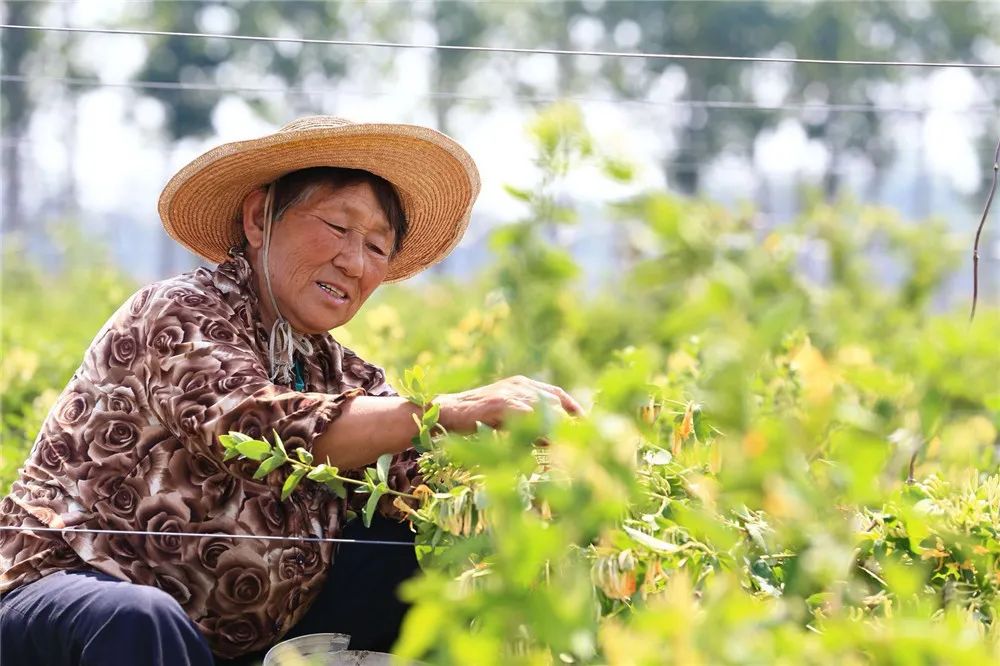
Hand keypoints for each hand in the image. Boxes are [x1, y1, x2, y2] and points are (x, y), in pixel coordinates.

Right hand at [435, 375, 583, 432]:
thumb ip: (529, 422)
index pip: (557, 394)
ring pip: (544, 410)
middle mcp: (520, 385)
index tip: (588, 425)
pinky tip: (547, 443)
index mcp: (524, 384)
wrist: (447, 411)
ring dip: (558, 429)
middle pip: (555, 403)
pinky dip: (539, 430)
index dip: (574, 409)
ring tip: (570, 446)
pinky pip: (527, 417)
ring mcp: (510, 393)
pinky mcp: (500, 404)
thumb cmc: (476, 418)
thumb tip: (553, 439)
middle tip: (583, 442)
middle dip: (569, 423)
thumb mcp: (508, 416)